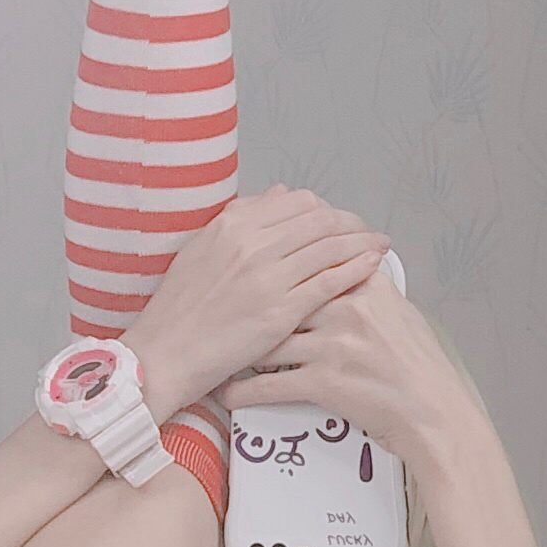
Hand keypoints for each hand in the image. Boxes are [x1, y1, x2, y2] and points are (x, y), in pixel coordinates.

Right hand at [127, 188, 389, 419]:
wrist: (166, 352)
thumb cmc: (180, 307)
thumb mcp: (203, 248)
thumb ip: (242, 218)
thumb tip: (279, 194)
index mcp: (232, 224)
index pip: (296, 202)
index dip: (325, 209)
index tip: (338, 220)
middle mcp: (253, 244)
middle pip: (320, 220)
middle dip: (351, 223)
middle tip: (367, 232)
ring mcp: (269, 277)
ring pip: (330, 247)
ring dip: (362, 242)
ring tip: (380, 244)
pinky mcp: (281, 312)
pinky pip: (329, 281)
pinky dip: (356, 268)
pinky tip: (373, 265)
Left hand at [225, 262, 476, 469]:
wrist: (435, 413)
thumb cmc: (421, 366)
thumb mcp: (400, 312)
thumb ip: (367, 288)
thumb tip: (346, 267)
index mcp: (365, 285)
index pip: (310, 262)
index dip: (276, 268)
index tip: (251, 271)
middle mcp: (345, 308)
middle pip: (281, 297)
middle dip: (249, 307)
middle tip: (223, 313)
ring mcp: (332, 345)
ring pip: (268, 340)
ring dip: (240, 350)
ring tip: (221, 353)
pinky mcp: (324, 383)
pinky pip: (269, 386)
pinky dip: (243, 392)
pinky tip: (227, 393)